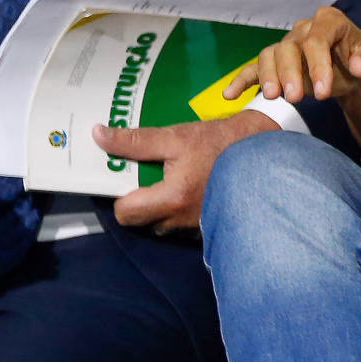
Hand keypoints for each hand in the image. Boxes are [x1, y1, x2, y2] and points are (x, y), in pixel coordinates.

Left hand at [94, 110, 276, 233]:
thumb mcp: (176, 136)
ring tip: (167, 182)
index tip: (124, 179)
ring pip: (162, 224)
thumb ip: (136, 141)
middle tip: (144, 178)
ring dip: (159, 207)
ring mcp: (197, 226)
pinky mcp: (210, 225)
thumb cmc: (219, 143)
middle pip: (142, 221)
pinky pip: (182, 224)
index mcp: (172, 198)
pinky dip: (178, 210)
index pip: (126, 213)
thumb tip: (98, 136)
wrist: (262, 150)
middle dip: (138, 203)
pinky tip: (187, 189)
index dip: (119, 196)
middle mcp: (182, 219)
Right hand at [227, 6, 360, 107]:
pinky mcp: (275, 64)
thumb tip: (359, 67)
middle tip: (295, 99)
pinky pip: (254, 68)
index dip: (318, 65)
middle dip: (291, 73)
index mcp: (328, 21)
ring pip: (270, 55)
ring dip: (269, 76)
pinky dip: (241, 80)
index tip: (324, 93)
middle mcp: (303, 29)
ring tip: (273, 97)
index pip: (316, 40)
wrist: (354, 73)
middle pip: (289, 48)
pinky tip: (229, 95)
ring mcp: (287, 45)